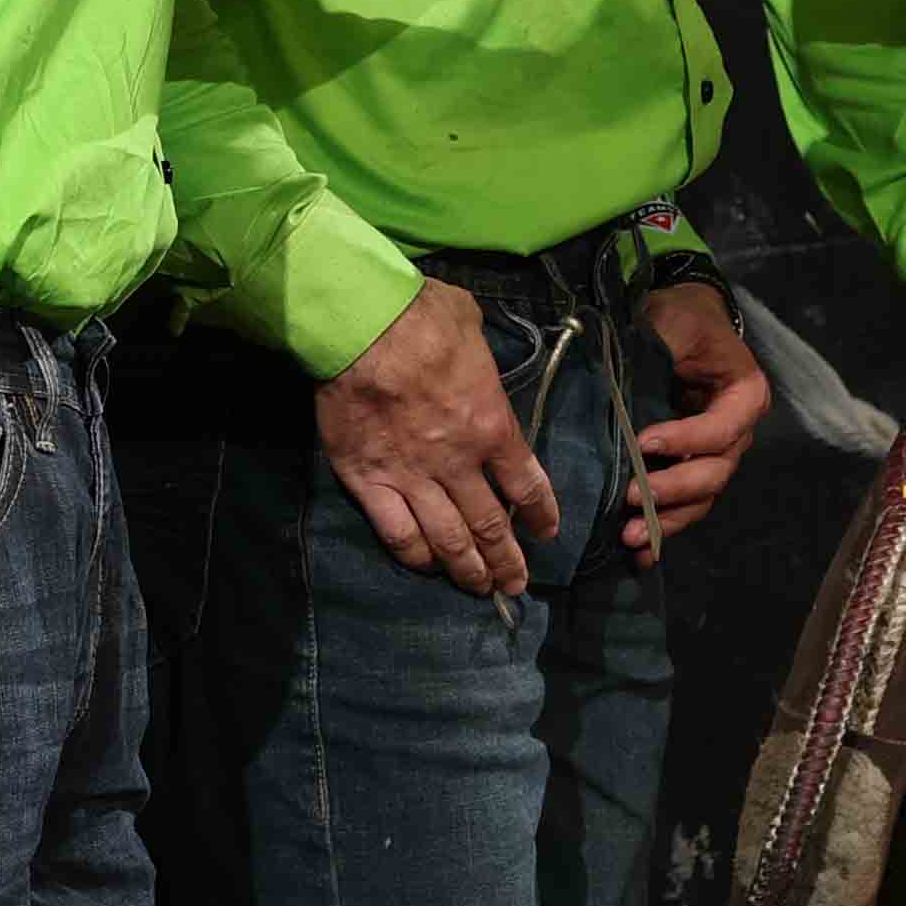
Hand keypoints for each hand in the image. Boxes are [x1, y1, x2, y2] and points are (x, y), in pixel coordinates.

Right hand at [319, 279, 558, 600]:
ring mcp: (412, 478)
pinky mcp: (369, 483)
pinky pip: (397, 533)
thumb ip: (479, 355)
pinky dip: (416, 556)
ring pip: (448, 540)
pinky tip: (426, 566)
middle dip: (507, 560)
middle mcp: (458, 463)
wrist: (359, 327)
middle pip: (491, 525)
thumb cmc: (420, 317)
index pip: (527, 483)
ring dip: (468, 570)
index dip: (540, 513)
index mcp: (491, 425)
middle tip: (516, 584)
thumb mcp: (471, 325)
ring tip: (480, 588)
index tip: (546, 533)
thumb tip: (475, 353)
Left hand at [624, 276, 770, 556]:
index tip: (643, 441)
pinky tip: (639, 551)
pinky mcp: (692, 467)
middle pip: (713, 473)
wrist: (681, 319)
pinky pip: (686, 505)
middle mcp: (738, 432)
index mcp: (745, 395)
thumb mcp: (675, 320)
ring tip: (630, 537)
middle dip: (672, 489)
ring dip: (667, 520)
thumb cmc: (682, 317)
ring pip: (700, 498)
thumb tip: (626, 382)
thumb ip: (664, 347)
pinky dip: (664, 527)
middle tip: (630, 496)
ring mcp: (716, 455)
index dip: (686, 440)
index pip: (721, 430)